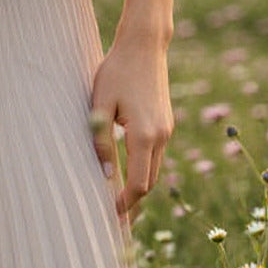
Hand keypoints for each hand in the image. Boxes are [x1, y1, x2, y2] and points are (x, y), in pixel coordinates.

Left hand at [90, 38, 173, 221]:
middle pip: (151, 183)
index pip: (139, 184)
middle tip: (116, 222)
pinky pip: (156, 154)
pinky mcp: (166, 122)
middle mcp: (161, 136)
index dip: (126, 204)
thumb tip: (106, 176)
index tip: (110, 217)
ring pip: (155, 169)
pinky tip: (130, 174)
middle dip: (135, 204)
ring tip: (121, 204)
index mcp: (144, 135)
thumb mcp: (101, 105)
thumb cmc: (117, 71)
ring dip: (141, 187)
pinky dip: (145, 170)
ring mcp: (167, 129)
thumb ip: (102, 141)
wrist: (144, 45)